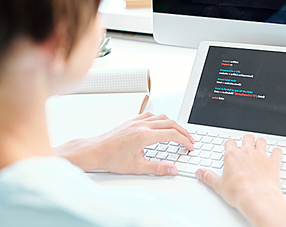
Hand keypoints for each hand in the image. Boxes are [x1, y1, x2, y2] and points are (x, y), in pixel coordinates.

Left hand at [53, 112, 193, 175]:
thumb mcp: (137, 167)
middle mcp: (142, 125)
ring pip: (162, 117)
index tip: (190, 146)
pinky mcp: (132, 121)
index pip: (172, 135)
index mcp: (144, 136)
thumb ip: (157, 168)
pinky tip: (161, 124)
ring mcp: (136, 121)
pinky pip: (151, 115)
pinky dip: (161, 119)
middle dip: (183, 131)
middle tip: (190, 140)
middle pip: (170, 123)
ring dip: (173, 124)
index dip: (184, 140)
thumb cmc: (111, 158)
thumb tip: (172, 169)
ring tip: (179, 132)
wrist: (95, 150)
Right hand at [195, 134, 285, 226]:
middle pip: (247, 137)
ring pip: (262, 141)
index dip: (230, 144)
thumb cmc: (239, 192)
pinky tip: (275, 155)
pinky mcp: (273, 162)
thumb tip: (200, 173)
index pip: (230, 142)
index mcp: (232, 156)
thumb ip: (208, 177)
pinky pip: (277, 151)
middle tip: (246, 146)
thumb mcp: (219, 186)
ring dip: (261, 143)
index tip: (231, 148)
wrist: (257, 197)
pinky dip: (277, 152)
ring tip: (260, 148)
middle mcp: (247, 152)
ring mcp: (261, 156)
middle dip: (247, 140)